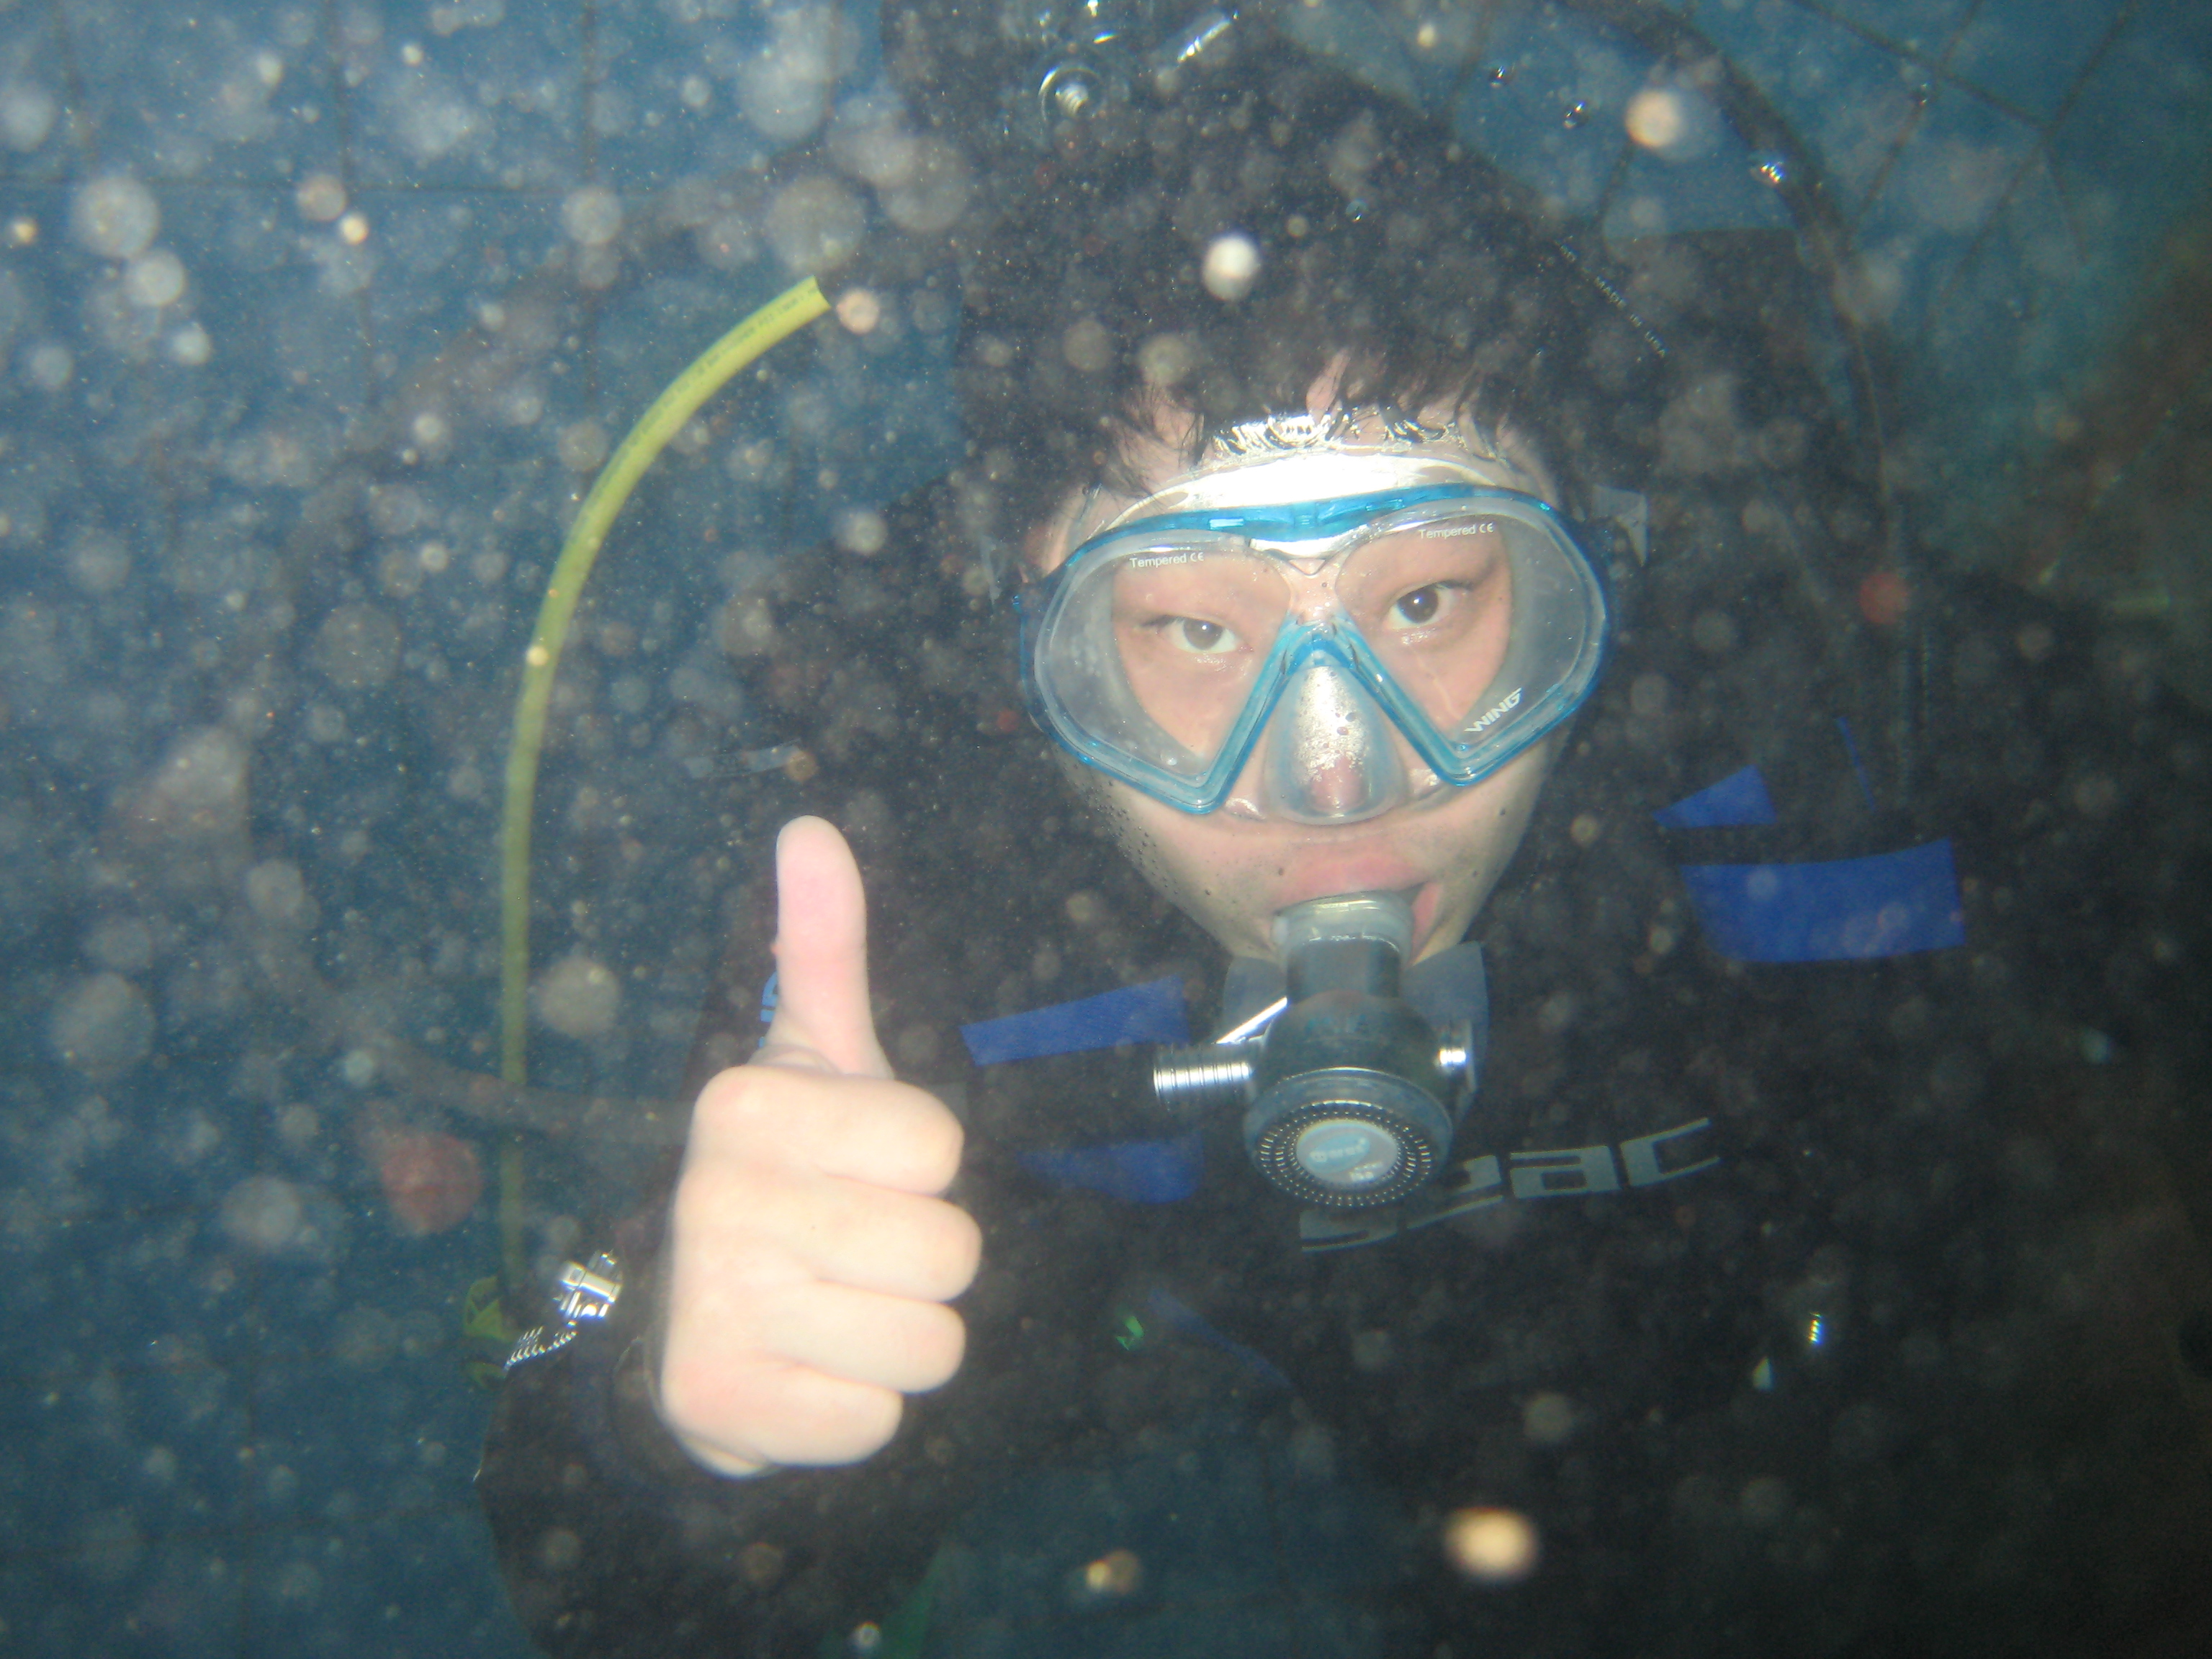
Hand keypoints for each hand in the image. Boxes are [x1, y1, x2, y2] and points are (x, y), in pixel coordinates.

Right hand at [657, 817, 980, 1475]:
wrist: (687, 1329)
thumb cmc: (782, 1178)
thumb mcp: (810, 1061)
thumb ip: (825, 949)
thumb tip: (810, 825)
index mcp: (746, 1106)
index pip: (941, 1149)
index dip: (922, 1172)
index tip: (860, 1172)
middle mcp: (717, 1200)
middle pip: (949, 1253)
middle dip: (922, 1264)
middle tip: (851, 1253)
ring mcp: (713, 1306)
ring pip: (931, 1345)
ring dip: (899, 1340)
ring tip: (833, 1312)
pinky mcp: (720, 1406)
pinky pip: (881, 1420)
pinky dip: (860, 1411)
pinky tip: (806, 1374)